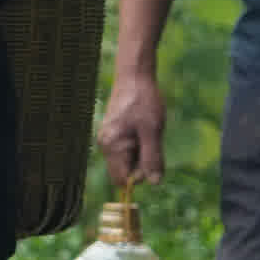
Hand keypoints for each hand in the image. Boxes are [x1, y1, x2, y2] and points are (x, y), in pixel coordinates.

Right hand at [99, 64, 167, 191]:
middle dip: (140, 165)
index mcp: (112, 146)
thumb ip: (152, 158)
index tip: (151, 158)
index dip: (140, 176)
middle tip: (151, 141)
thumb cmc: (144, 101)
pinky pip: (125, 150)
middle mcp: (105, 145)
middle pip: (123, 172)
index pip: (123, 180)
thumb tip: (154, 183)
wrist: (134, 76)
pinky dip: (137, 145)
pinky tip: (142, 128)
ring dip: (140, 153)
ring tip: (147, 132)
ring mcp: (107, 139)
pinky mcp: (112, 133)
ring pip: (125, 161)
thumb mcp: (153, 131)